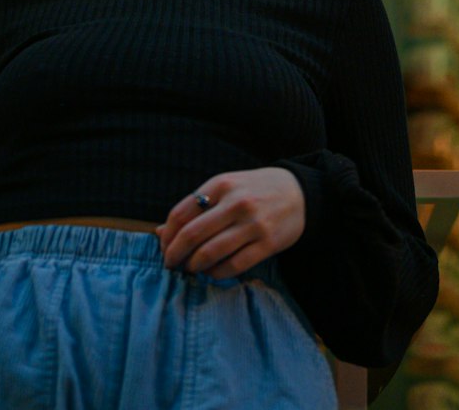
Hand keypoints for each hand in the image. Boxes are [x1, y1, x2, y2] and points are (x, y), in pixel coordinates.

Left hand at [156, 167, 305, 280]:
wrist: (298, 192)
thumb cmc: (254, 190)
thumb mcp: (225, 188)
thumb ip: (195, 207)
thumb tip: (160, 233)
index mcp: (221, 184)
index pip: (181, 213)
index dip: (167, 235)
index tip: (163, 248)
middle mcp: (236, 203)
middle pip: (192, 235)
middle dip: (175, 255)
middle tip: (170, 264)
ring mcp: (253, 224)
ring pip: (211, 253)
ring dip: (194, 266)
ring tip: (190, 269)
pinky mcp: (268, 244)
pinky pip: (234, 266)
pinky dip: (217, 273)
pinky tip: (211, 273)